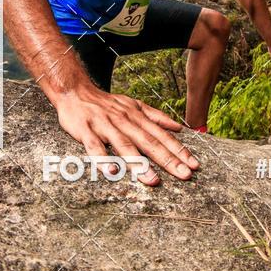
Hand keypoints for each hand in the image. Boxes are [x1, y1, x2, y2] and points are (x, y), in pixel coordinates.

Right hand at [55, 85, 198, 186]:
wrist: (76, 91)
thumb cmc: (107, 103)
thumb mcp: (135, 105)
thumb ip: (156, 117)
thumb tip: (179, 128)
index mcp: (138, 117)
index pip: (163, 136)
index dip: (180, 150)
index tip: (194, 165)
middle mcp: (125, 121)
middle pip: (149, 142)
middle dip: (168, 160)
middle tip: (185, 175)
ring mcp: (105, 126)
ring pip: (124, 146)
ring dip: (139, 164)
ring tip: (153, 180)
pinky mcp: (86, 131)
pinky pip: (95, 147)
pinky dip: (103, 159)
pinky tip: (112, 172)